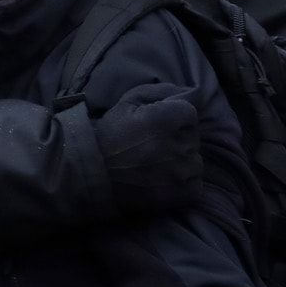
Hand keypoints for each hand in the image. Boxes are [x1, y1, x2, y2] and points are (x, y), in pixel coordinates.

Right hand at [91, 83, 201, 213]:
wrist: (90, 176)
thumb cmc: (108, 136)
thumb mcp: (128, 102)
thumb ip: (159, 91)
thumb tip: (184, 91)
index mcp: (167, 119)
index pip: (189, 114)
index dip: (173, 119)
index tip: (158, 127)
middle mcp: (177, 146)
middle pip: (192, 138)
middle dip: (177, 139)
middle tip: (153, 147)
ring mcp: (180, 173)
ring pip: (194, 162)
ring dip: (181, 162)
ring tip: (158, 165)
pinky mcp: (179, 195)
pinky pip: (195, 185)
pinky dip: (184, 183)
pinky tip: (164, 181)